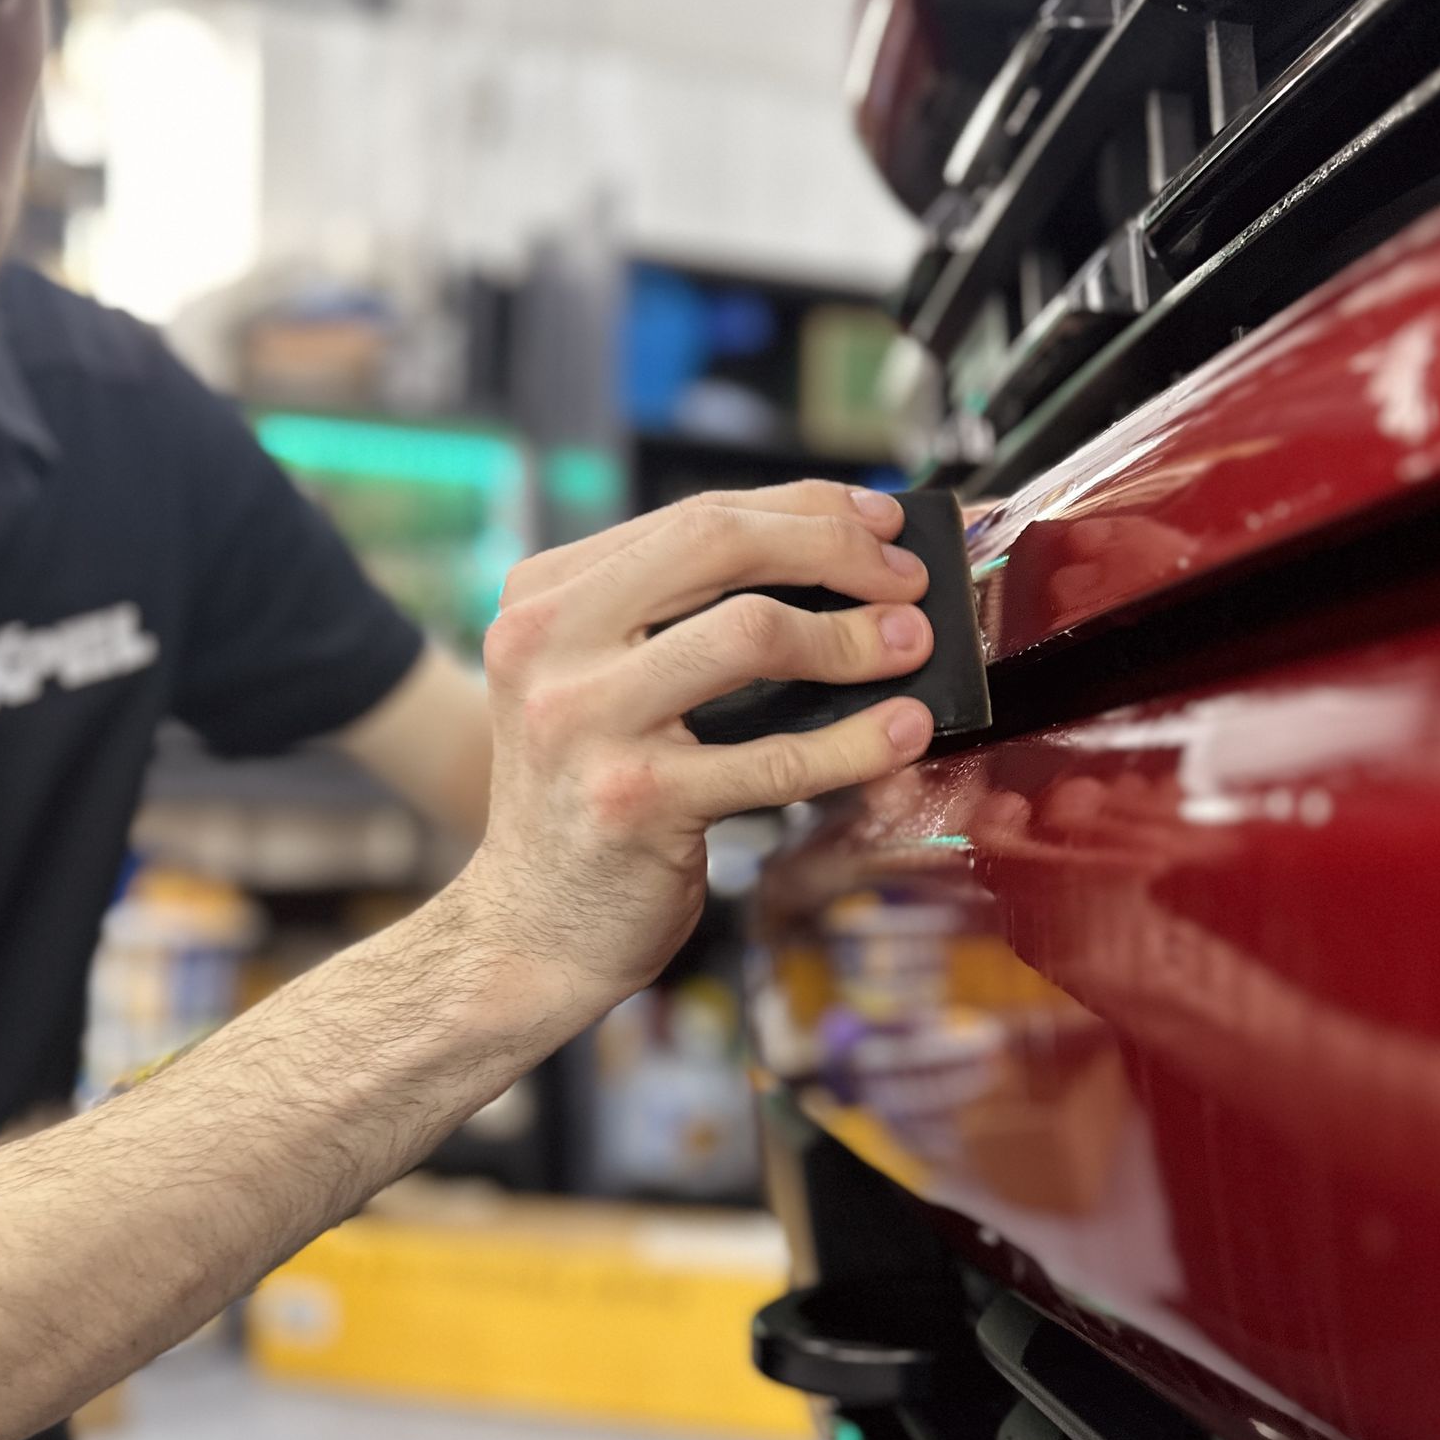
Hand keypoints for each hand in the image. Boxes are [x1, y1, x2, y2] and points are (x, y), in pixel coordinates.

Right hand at [456, 483, 935, 1027]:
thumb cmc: (591, 798)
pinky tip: (902, 731)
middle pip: (719, 545)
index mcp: (544, 599)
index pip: (695, 517)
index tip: (878, 522)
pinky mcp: (635, 802)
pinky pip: (774, 759)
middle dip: (835, 550)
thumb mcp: (600, 685)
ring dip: (852, 636)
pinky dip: (855, 741)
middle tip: (908, 581)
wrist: (529, 931)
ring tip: (911, 644)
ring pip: (750, 633)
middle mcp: (548, 645)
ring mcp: (585, 722)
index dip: (804, 508)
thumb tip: (835, 564)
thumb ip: (680, 621)